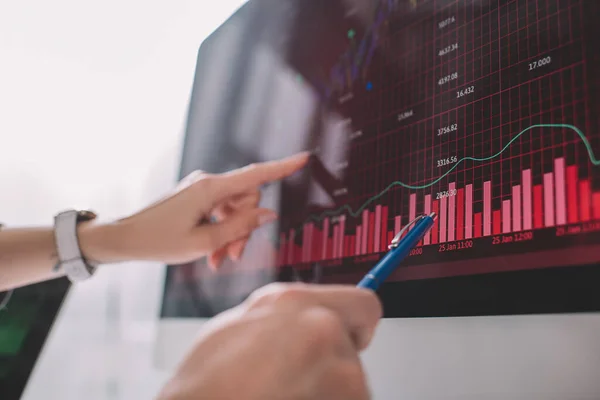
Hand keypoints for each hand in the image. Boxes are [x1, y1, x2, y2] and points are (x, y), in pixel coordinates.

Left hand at [79, 153, 308, 266]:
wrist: (123, 237)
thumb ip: (240, 228)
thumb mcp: (204, 243)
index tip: (303, 158)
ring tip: (219, 260)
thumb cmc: (158, 241)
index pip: (255, 175)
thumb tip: (267, 214)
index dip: (282, 167)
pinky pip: (220, 211)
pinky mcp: (195, 196)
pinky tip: (212, 255)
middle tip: (233, 257)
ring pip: (234, 209)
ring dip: (232, 235)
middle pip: (247, 200)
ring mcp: (201, 189)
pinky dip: (221, 231)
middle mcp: (207, 182)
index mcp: (210, 189)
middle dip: (245, 228)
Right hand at [158, 283, 381, 399]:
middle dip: (336, 364)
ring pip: (353, 383)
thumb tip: (301, 320)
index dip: (356, 325)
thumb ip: (280, 318)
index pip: (363, 303)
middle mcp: (321, 325)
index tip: (352, 338)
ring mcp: (337, 366)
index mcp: (292, 300)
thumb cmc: (207, 382)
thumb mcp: (238, 325)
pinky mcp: (347, 396)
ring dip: (328, 391)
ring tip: (286, 394)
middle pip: (353, 347)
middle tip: (302, 380)